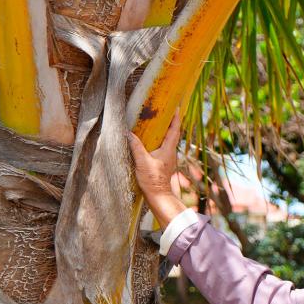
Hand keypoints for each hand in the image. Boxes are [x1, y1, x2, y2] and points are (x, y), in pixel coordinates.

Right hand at [128, 113, 185, 227]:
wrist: (159, 197)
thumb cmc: (152, 180)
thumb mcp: (142, 162)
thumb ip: (135, 146)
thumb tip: (127, 133)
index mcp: (168, 149)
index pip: (175, 130)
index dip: (175, 118)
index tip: (175, 107)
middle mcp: (171, 153)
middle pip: (173, 134)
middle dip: (170, 122)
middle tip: (165, 112)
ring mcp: (168, 159)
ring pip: (169, 141)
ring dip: (165, 132)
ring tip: (158, 124)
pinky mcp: (164, 165)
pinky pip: (164, 149)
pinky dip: (160, 141)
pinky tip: (152, 142)